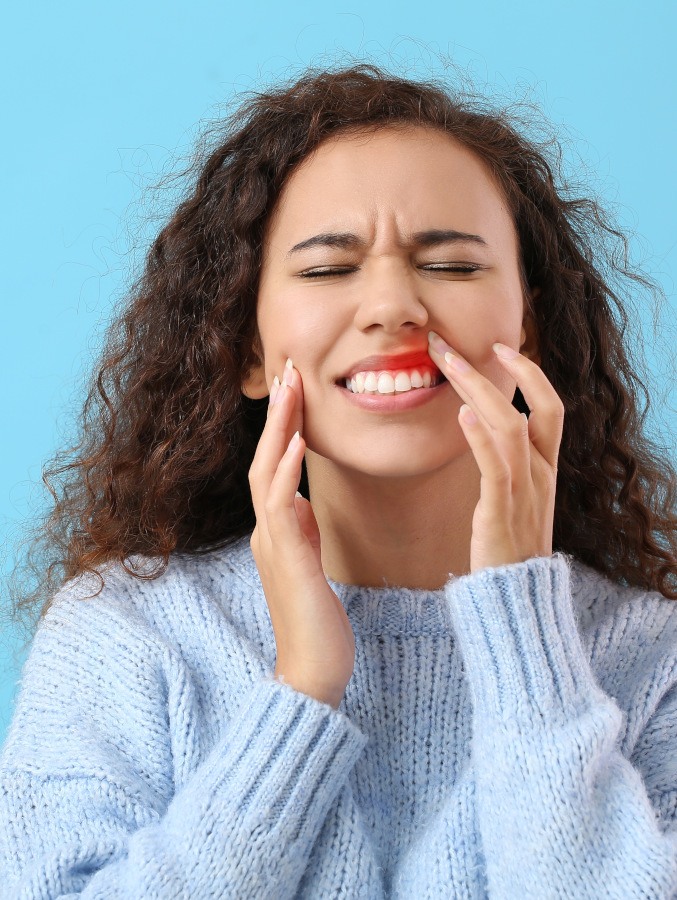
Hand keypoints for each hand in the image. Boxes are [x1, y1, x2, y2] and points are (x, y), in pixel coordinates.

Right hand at [248, 358, 355, 709]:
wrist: (313, 672)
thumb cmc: (318, 622)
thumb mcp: (311, 565)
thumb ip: (302, 531)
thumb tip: (300, 501)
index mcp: (277, 530)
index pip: (276, 466)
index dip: (285, 426)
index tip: (298, 389)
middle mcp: (268, 531)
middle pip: (265, 458)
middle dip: (278, 413)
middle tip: (290, 368)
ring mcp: (272, 544)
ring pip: (265, 473)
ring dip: (279, 428)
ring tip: (291, 388)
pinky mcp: (285, 560)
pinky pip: (279, 507)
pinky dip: (285, 472)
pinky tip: (297, 444)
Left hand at [427, 332, 563, 574]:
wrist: (517, 601)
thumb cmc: (508, 550)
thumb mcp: (516, 501)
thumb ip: (506, 467)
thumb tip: (482, 432)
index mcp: (547, 470)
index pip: (551, 408)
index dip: (531, 373)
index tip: (500, 347)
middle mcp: (542, 475)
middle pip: (532, 408)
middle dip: (496, 370)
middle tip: (450, 344)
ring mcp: (525, 493)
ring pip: (511, 428)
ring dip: (478, 390)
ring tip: (446, 364)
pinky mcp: (500, 512)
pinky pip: (496, 467)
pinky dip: (479, 437)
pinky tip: (461, 412)